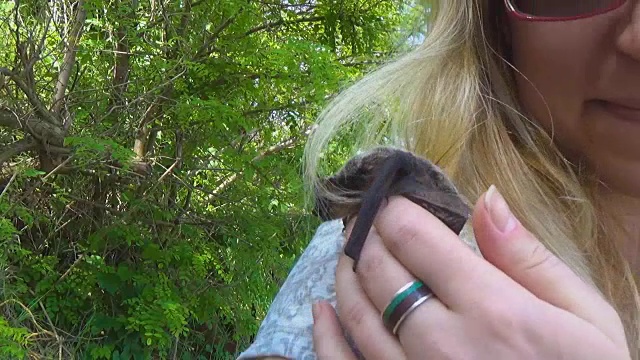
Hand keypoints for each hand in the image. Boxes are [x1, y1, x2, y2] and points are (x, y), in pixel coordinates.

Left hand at [312, 187, 629, 358]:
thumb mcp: (585, 318)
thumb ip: (529, 258)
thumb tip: (485, 198)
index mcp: (491, 309)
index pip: (414, 237)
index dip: (393, 210)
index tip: (391, 201)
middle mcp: (441, 342)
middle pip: (378, 269)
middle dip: (366, 235)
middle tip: (366, 222)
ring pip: (354, 312)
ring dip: (344, 272)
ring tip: (347, 252)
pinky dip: (324, 335)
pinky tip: (321, 309)